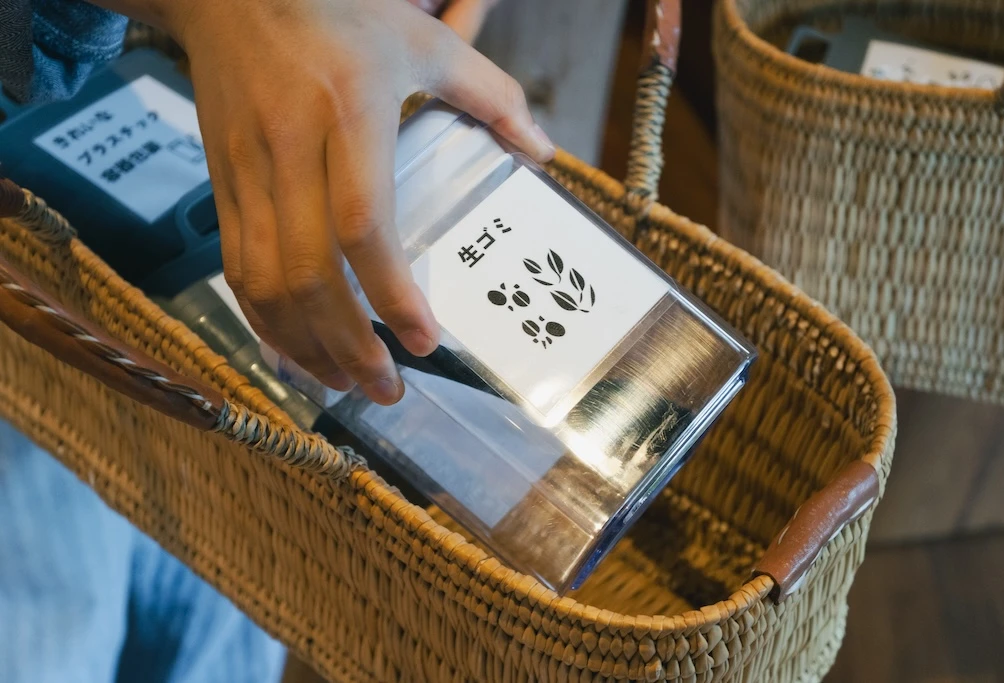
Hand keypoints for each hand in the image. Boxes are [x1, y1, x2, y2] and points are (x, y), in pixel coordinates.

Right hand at [156, 0, 552, 404]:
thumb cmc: (335, 13)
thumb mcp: (421, 38)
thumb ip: (489, 93)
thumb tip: (541, 151)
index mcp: (349, 113)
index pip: (362, 221)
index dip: (391, 291)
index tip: (424, 341)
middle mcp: (291, 150)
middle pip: (309, 271)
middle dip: (348, 344)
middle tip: (387, 389)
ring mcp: (247, 172)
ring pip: (265, 281)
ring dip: (304, 346)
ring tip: (345, 385)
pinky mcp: (221, 186)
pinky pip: (235, 268)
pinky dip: (262, 321)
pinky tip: (294, 352)